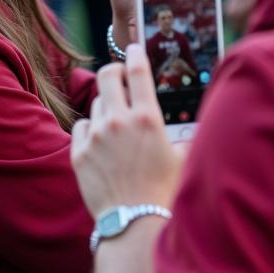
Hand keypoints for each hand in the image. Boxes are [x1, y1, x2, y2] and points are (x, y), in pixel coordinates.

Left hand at [71, 44, 182, 218]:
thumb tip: (195, 126)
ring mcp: (95, 136)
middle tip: (120, 76)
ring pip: (96, 104)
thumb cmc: (165, 193)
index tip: (134, 48)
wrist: (135, 224)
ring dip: (107, 108)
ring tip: (118, 127)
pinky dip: (90, 130)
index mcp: (147, 118)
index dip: (135, 55)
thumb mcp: (183, 159)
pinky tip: (101, 142)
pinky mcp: (78, 153)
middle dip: (114, 71)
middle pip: (107, 76)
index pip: (138, 72)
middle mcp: (119, 121)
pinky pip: (81, 127)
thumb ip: (185, 136)